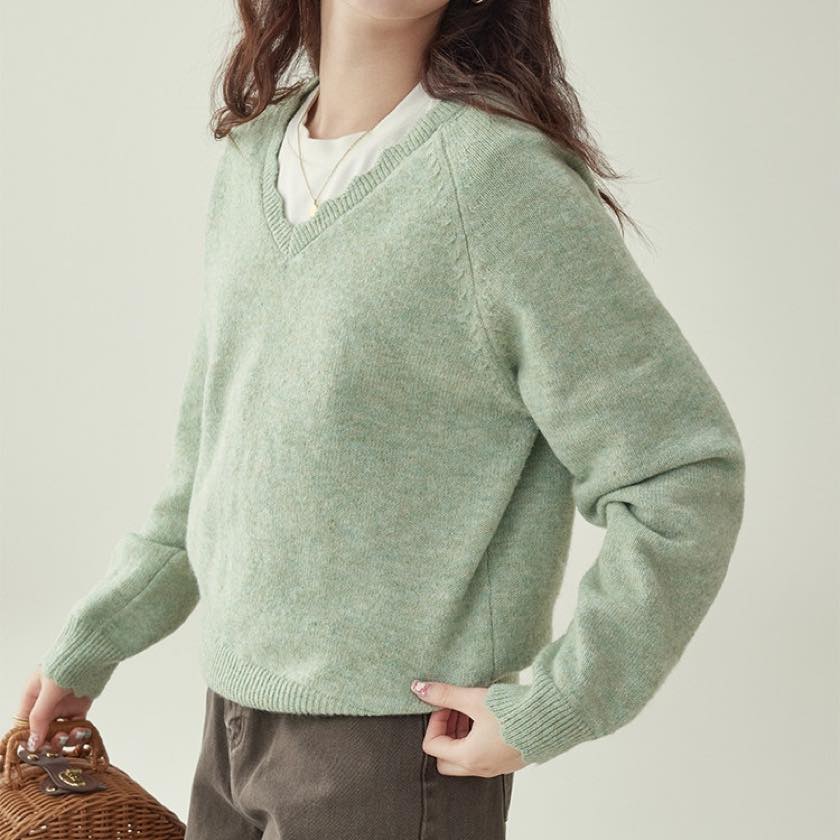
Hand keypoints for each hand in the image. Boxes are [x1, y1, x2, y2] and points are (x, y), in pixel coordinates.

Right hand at [17, 666, 93, 751]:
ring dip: (64, 739)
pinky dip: (78, 732)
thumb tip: (32, 743)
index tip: (36, 749)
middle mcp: (45, 703)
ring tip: (70, 736)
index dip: (28, 739)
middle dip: (48, 741)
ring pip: (59, 731)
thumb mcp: (48, 691)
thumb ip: (39, 717)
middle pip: (42, 731)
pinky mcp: (79, 706)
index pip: (23, 725)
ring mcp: (63, 705)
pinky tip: (81, 732)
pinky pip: (76, 725)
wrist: (93, 651)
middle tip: (56, 743)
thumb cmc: (67, 664)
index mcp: (31, 697)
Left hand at [410, 679, 528, 776]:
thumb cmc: (512, 710)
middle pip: (445, 759)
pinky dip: (476, 740)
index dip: (434, 721)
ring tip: (471, 710)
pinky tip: (488, 717)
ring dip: (461, 736)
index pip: (433, 745)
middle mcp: (481, 768)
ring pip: (464, 759)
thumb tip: (418, 688)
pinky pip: (482, 757)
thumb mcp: (474, 699)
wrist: (552, 717)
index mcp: (469, 757)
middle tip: (455, 711)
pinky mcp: (509, 761)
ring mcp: (496, 767)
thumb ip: (444, 694)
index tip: (447, 704)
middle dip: (445, 734)